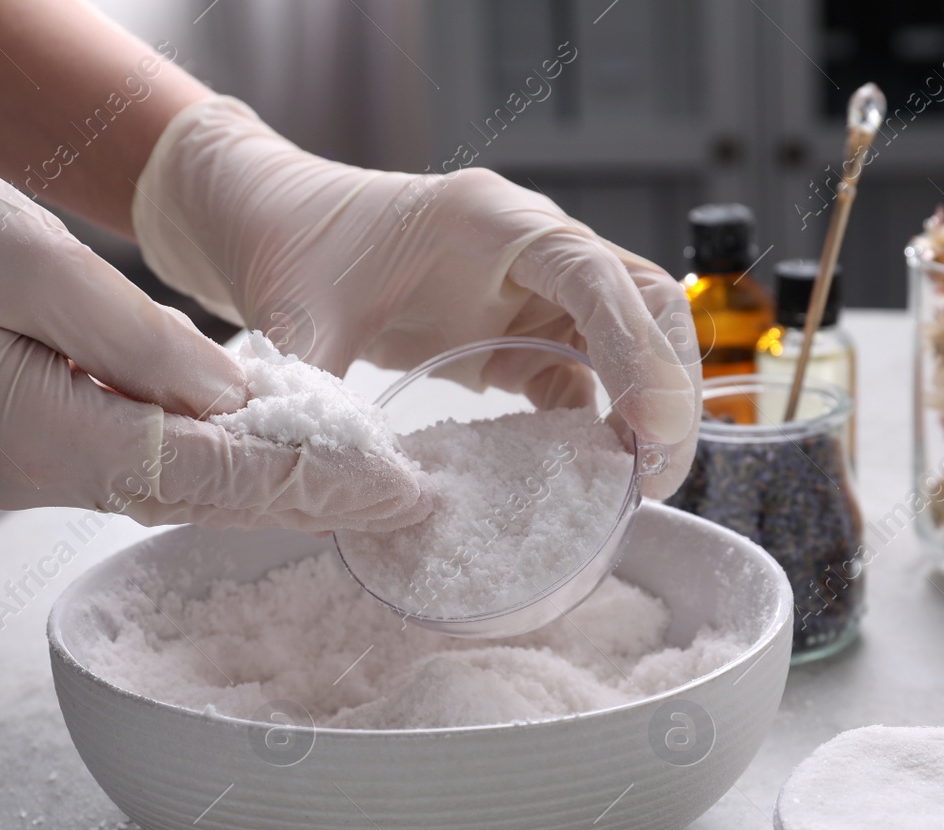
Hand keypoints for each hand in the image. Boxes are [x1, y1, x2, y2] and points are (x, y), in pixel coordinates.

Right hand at [0, 61, 422, 531]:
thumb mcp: (38, 265)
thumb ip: (140, 343)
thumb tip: (233, 402)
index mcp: (34, 435)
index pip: (197, 473)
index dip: (296, 481)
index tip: (380, 485)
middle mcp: (32, 471)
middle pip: (192, 495)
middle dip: (297, 494)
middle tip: (394, 493)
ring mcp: (26, 465)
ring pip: (168, 483)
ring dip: (257, 478)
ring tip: (353, 473)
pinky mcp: (30, 441)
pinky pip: (137, 458)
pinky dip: (204, 452)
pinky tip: (262, 439)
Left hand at [130, 97, 701, 496]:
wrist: (275, 224)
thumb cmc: (290, 249)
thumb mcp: (297, 320)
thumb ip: (320, 396)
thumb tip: (343, 493)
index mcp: (489, 221)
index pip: (594, 274)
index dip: (633, 348)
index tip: (649, 425)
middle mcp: (531, 249)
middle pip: (643, 301)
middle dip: (668, 382)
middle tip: (659, 471)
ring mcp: (532, 290)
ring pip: (629, 339)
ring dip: (648, 406)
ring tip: (642, 483)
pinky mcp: (520, 331)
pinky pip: (583, 375)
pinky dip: (601, 423)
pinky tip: (596, 474)